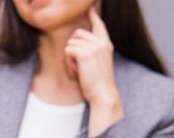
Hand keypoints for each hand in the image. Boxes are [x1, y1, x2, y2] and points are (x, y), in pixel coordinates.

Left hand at [64, 7, 123, 136]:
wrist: (103, 94)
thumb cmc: (98, 84)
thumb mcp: (97, 64)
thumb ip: (90, 52)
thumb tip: (75, 46)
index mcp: (106, 44)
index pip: (99, 25)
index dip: (93, 16)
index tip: (90, 8)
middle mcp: (101, 42)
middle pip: (77, 33)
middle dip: (72, 48)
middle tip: (77, 65)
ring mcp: (94, 46)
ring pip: (70, 44)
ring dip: (69, 58)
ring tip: (78, 70)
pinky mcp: (85, 53)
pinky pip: (67, 51)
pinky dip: (67, 63)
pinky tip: (75, 71)